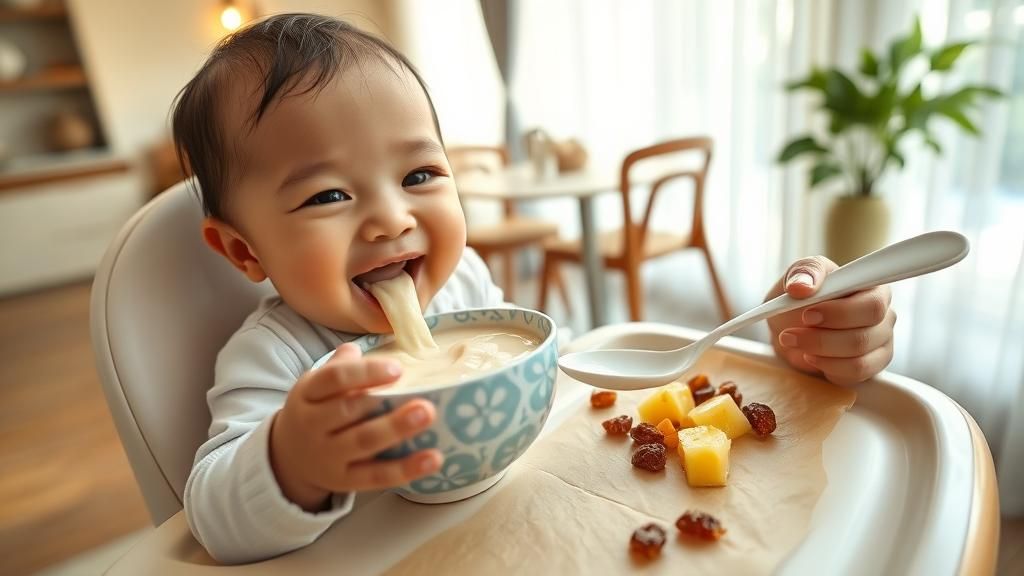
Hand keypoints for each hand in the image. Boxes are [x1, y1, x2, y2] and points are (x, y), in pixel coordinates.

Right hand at [269, 343, 442, 510]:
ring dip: (396, 430)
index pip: (333, 379)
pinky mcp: (342, 481)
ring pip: (363, 443)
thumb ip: (340, 367)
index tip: (397, 369)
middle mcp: (312, 425)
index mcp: (308, 393)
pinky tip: (433, 459)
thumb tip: (360, 348)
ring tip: (427, 417)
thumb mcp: (317, 385)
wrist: (287, 457)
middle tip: (424, 401)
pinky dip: (405, 470)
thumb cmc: (315, 411)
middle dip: (385, 405)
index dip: (365, 373)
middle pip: (348, 412)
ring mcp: (327, 455)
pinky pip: (375, 477)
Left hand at [765, 256, 896, 385]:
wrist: (789, 325)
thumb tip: (801, 287)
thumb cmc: (800, 296)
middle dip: (822, 339)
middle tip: (790, 334)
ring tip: (793, 342)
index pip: (873, 304)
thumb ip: (804, 273)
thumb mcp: (797, 276)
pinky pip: (855, 374)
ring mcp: (881, 343)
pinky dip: (826, 367)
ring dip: (819, 353)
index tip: (807, 316)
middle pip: (864, 336)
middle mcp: (883, 316)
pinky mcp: (872, 366)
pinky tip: (809, 356)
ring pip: (858, 359)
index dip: (841, 314)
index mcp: (873, 289)